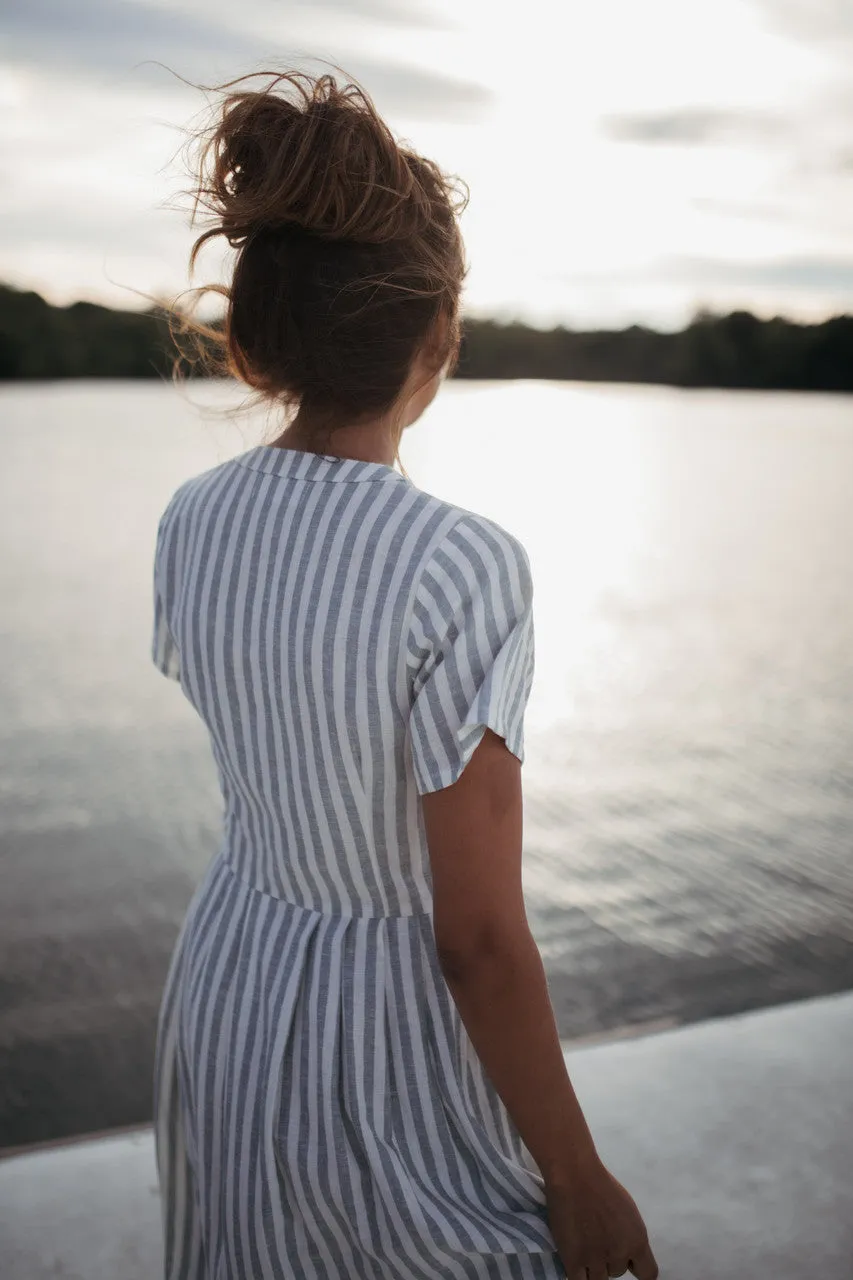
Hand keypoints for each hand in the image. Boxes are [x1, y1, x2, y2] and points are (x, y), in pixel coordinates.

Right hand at [544, 1158, 658, 1279]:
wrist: (575, 1176)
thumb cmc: (602, 1186)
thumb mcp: (628, 1212)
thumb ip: (630, 1236)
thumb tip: (628, 1252)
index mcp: (637, 1241)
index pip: (648, 1274)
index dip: (637, 1269)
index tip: (630, 1264)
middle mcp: (619, 1254)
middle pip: (618, 1272)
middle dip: (609, 1260)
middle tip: (597, 1242)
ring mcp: (596, 1260)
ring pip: (598, 1279)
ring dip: (592, 1267)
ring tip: (584, 1247)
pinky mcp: (573, 1260)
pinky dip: (578, 1273)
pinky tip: (575, 1261)